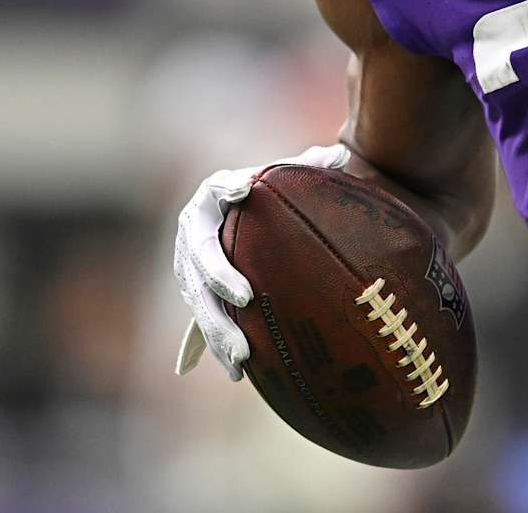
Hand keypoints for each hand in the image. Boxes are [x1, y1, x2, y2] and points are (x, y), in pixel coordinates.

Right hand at [173, 142, 350, 379]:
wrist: (233, 210)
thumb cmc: (261, 191)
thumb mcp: (278, 176)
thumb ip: (304, 166)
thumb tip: (338, 155)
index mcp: (211, 197)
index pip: (216, 189)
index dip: (226, 188)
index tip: (243, 189)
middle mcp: (193, 231)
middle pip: (200, 256)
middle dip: (219, 278)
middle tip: (246, 297)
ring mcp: (189, 266)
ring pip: (198, 300)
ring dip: (217, 328)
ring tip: (242, 355)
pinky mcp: (197, 294)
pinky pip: (200, 325)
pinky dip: (213, 348)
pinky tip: (236, 372)